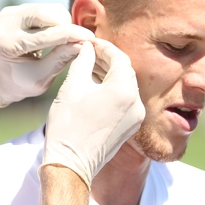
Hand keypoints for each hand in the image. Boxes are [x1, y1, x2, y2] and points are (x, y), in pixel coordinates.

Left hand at [0, 3, 93, 107]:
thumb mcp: (40, 79)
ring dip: (61, 21)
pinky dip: (53, 19)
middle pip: (43, 13)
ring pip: (44, 8)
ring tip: (68, 38)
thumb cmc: (19, 83)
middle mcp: (2, 25)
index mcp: (5, 45)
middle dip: (66, 24)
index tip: (91, 39)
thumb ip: (60, 59)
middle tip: (80, 37)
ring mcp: (5, 15)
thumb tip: (84, 43)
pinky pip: (40, 9)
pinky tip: (57, 33)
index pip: (45, 35)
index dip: (71, 35)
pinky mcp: (11, 11)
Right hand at [42, 39, 144, 188]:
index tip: (89, 41)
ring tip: (88, 67)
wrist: (71, 163)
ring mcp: (135, 117)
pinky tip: (94, 87)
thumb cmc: (68, 125)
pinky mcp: (129, 128)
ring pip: (125, 86)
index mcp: (124, 90)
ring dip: (109, 74)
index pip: (119, 57)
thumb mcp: (72, 86)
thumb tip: (86, 47)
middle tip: (88, 51)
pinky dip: (112, 90)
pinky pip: (125, 101)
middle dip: (107, 59)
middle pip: (125, 71)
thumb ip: (82, 61)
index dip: (103, 46)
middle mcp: (136, 103)